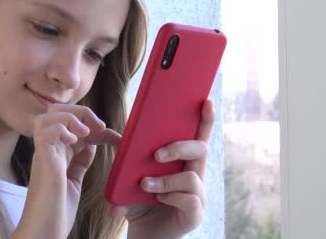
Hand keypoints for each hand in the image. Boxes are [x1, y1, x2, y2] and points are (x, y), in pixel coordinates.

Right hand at [12, 104, 120, 238]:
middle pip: (58, 112)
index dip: (96, 125)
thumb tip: (91, 145)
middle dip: (81, 112)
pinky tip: (74, 141)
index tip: (116, 137)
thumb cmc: (56, 212)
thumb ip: (80, 162)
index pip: (75, 125)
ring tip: (86, 133)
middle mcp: (49, 149)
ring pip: (49, 115)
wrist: (44, 232)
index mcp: (58, 153)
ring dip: (71, 118)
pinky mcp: (42, 159)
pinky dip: (62, 128)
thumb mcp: (74, 181)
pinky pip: (46, 129)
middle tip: (100, 128)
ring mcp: (44, 153)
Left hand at [110, 99, 215, 238]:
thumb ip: (131, 160)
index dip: (205, 119)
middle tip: (156, 155)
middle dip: (179, 147)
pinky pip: (189, 198)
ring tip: (145, 185)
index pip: (199, 136)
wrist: (143, 235)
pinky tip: (158, 200)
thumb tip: (120, 138)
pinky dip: (170, 196)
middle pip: (200, 149)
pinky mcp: (195, 213)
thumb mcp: (133, 177)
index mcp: (183, 162)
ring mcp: (198, 195)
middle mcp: (195, 175)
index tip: (206, 101)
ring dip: (165, 179)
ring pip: (192, 175)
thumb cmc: (140, 202)